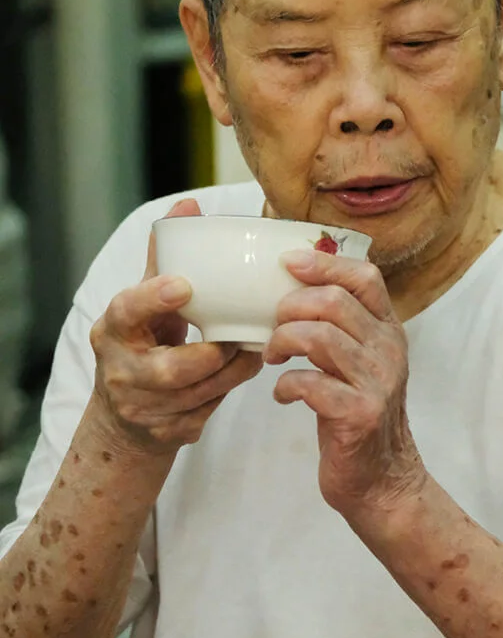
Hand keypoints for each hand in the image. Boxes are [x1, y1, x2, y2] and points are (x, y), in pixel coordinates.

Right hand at [90, 199, 264, 457]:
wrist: (127, 414)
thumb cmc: (144, 343)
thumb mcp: (146, 302)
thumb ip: (166, 257)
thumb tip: (190, 204)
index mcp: (113, 329)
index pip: (127, 311)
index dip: (154, 299)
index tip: (185, 286)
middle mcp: (121, 371)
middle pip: (173, 368)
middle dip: (214, 354)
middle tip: (240, 335)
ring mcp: (143, 407)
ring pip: (202, 392)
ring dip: (235, 370)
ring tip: (254, 348)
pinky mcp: (167, 433)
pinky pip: (211, 410)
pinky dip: (231, 390)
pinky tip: (242, 373)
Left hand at [265, 250, 424, 519]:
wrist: (382, 479)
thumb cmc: (358, 415)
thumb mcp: (360, 362)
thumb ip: (341, 328)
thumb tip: (291, 288)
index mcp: (389, 331)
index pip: (366, 277)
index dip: (325, 263)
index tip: (288, 262)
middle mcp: (388, 351)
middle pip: (334, 302)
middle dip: (290, 308)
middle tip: (273, 329)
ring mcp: (377, 382)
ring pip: (320, 337)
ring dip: (282, 342)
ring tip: (272, 358)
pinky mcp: (359, 414)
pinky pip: (310, 384)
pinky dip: (285, 385)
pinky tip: (282, 395)